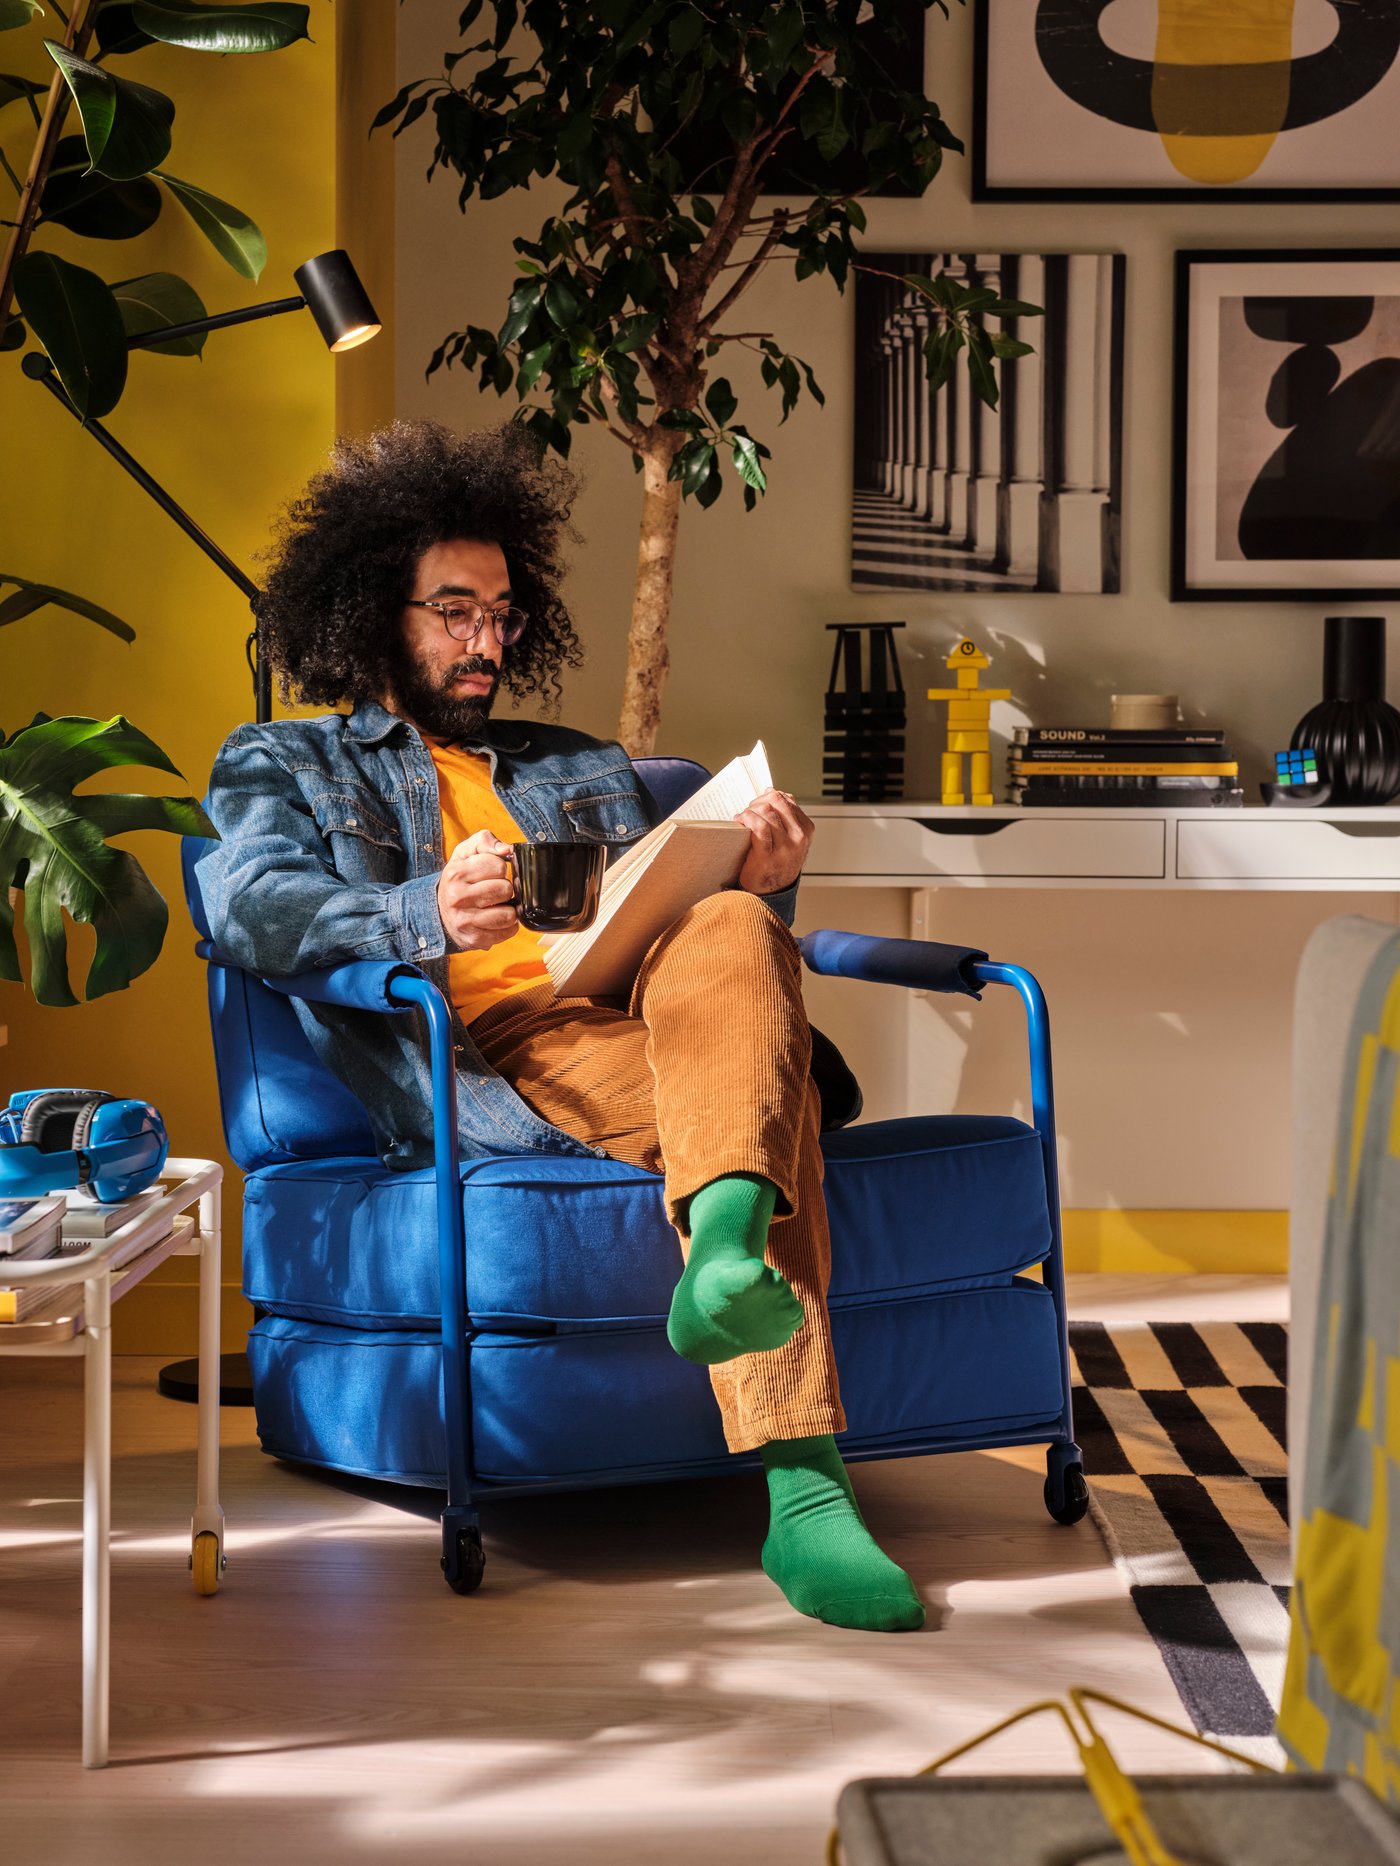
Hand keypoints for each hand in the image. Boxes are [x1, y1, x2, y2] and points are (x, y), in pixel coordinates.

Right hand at [437, 828, 520, 950]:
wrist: (440, 912)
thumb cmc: (459, 879)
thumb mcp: (465, 853)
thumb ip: (484, 841)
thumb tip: (506, 849)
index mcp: (456, 873)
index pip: (498, 866)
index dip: (499, 868)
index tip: (489, 873)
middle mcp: (458, 898)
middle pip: (505, 889)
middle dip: (504, 888)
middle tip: (493, 890)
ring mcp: (465, 921)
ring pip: (509, 914)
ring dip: (508, 908)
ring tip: (496, 905)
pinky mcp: (475, 939)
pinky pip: (509, 931)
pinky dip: (507, 925)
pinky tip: (495, 919)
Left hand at [734, 788, 812, 895]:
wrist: (772, 891)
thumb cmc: (777, 862)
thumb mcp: (790, 837)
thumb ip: (785, 815)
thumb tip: (772, 791)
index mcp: (806, 829)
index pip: (787, 799)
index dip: (768, 797)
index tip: (758, 804)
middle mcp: (799, 837)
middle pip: (776, 801)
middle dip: (758, 802)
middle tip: (748, 810)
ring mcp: (785, 847)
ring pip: (766, 812)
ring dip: (749, 811)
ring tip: (743, 818)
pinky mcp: (768, 855)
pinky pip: (759, 826)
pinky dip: (747, 819)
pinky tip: (740, 821)